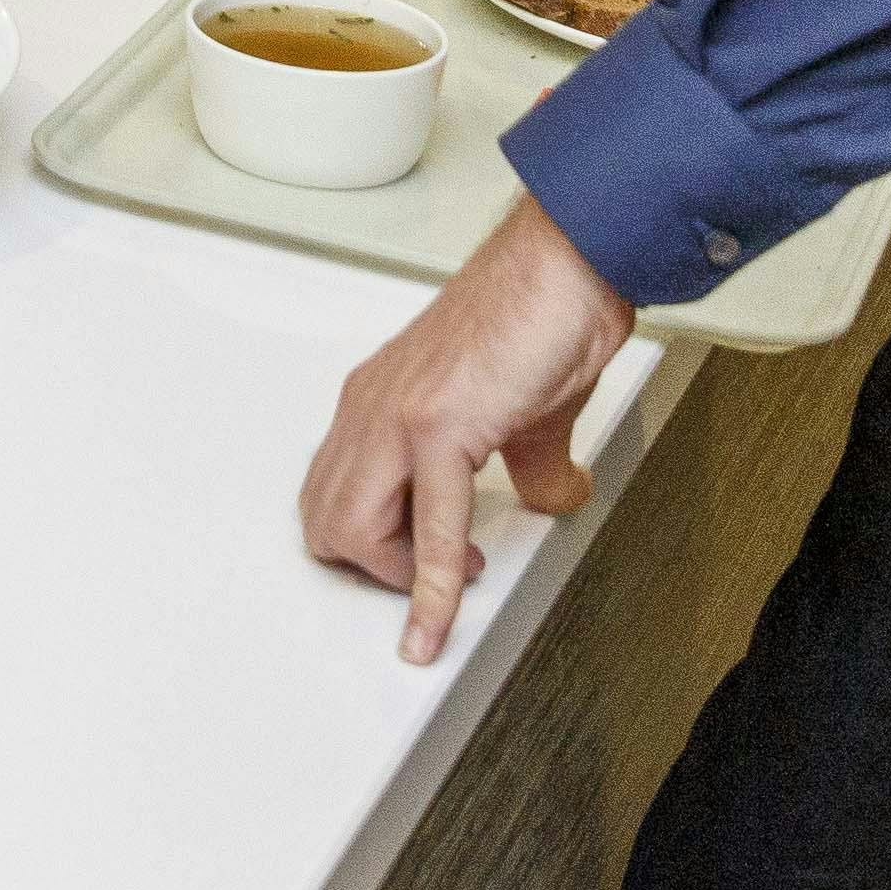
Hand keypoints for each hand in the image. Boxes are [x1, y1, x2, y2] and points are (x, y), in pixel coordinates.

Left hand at [299, 198, 633, 663]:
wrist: (568, 266)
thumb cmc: (542, 316)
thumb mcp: (526, 412)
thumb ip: (527, 464)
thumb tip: (553, 497)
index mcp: (378, 400)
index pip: (333, 491)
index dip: (371, 542)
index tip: (417, 561)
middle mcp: (373, 406)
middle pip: (323, 519)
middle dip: (370, 568)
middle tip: (431, 573)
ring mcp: (400, 416)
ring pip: (351, 528)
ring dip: (398, 579)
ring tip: (455, 578)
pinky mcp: (441, 426)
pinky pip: (426, 529)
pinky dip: (430, 591)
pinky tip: (435, 623)